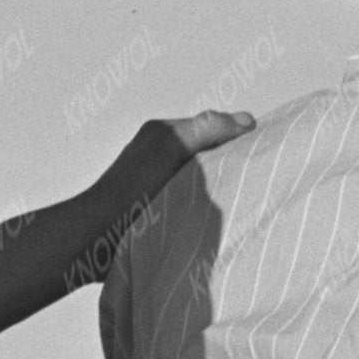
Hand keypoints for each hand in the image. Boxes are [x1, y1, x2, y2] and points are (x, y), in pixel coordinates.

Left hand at [75, 106, 250, 267]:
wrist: (96, 237)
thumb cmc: (131, 190)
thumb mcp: (170, 148)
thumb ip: (205, 129)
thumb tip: (246, 120)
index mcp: (161, 134)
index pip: (211, 128)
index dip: (236, 138)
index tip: (262, 152)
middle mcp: (159, 155)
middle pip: (208, 155)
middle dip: (231, 164)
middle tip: (256, 179)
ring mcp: (159, 185)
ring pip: (202, 182)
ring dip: (220, 192)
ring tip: (240, 202)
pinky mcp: (158, 213)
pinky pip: (192, 206)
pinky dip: (206, 211)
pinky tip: (218, 221)